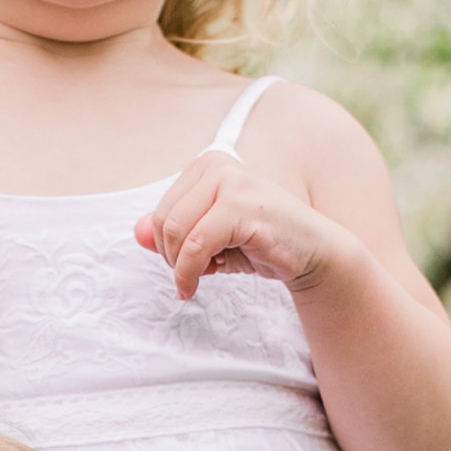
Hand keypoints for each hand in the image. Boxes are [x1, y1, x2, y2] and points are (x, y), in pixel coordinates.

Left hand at [133, 154, 353, 301]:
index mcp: (208, 165)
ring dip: (180, 267)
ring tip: (201, 278)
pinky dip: (188, 272)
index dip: (166, 246)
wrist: (313, 253)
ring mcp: (231, 181)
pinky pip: (195, 244)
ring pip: (176, 231)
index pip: (162, 209)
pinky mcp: (242, 204)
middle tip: (191, 277)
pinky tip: (194, 286)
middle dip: (171, 257)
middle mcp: (218, 164)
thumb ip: (174, 233)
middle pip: (164, 219)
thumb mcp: (210, 239)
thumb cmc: (261, 245)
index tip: (189, 265)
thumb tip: (137, 233)